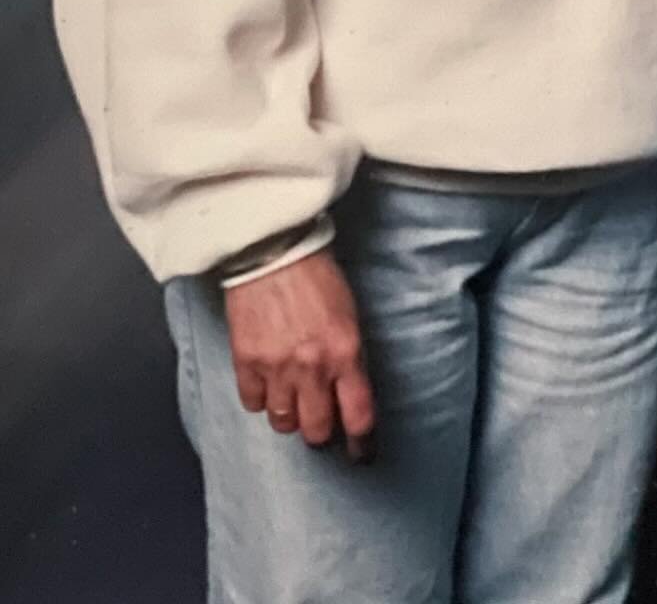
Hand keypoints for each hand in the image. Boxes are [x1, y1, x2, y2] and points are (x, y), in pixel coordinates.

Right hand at [224, 250, 375, 460]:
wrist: (274, 251)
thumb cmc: (317, 276)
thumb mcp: (349, 314)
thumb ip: (349, 356)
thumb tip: (349, 391)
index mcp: (345, 351)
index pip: (358, 415)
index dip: (361, 441)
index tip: (361, 453)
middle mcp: (312, 366)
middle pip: (317, 430)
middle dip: (321, 431)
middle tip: (321, 423)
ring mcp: (277, 367)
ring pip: (283, 422)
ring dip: (290, 416)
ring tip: (292, 399)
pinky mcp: (246, 362)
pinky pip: (254, 404)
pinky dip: (261, 399)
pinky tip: (267, 383)